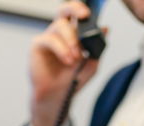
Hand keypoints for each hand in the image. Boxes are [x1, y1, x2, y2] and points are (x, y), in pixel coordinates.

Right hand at [30, 1, 101, 125]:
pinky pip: (50, 39)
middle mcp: (60, 33)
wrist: (57, 98)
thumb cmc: (70, 82)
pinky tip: (68, 60)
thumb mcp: (90, 65)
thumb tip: (105, 29)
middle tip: (84, 17)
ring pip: (60, 25)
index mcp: (73, 35)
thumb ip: (97, 48)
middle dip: (75, 9)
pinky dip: (61, 49)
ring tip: (76, 58)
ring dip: (71, 40)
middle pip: (65, 10)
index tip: (89, 14)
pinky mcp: (37, 45)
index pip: (76, 14)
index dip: (82, 9)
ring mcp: (48, 38)